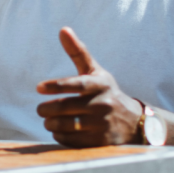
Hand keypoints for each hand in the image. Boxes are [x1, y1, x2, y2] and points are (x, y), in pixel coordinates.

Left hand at [35, 27, 142, 146]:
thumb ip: (78, 52)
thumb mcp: (96, 72)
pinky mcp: (100, 143)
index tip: (38, 87)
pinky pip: (70, 141)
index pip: (77, 85)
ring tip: (49, 120)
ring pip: (64, 126)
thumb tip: (63, 29)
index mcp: (100, 85)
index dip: (56, 86)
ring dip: (51, 123)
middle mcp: (103, 105)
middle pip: (64, 108)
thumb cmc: (107, 93)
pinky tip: (61, 131)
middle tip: (41, 109)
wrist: (135, 123)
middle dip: (45, 109)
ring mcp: (102, 125)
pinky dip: (60, 136)